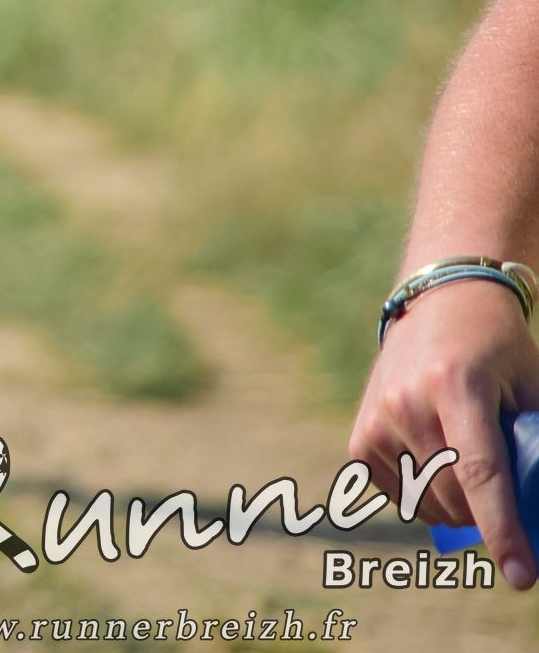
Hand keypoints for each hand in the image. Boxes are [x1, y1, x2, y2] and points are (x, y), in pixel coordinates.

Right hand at [350, 281, 538, 590]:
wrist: (440, 305)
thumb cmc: (502, 352)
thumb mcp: (532, 390)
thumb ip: (535, 445)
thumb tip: (535, 506)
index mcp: (456, 387)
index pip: (481, 475)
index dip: (504, 531)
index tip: (523, 577)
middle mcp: (408, 403)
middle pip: (455, 497)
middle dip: (488, 516)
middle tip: (509, 502)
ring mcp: (378, 419)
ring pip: (428, 503)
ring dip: (458, 509)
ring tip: (471, 472)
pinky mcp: (361, 436)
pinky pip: (400, 495)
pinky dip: (426, 499)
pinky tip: (438, 469)